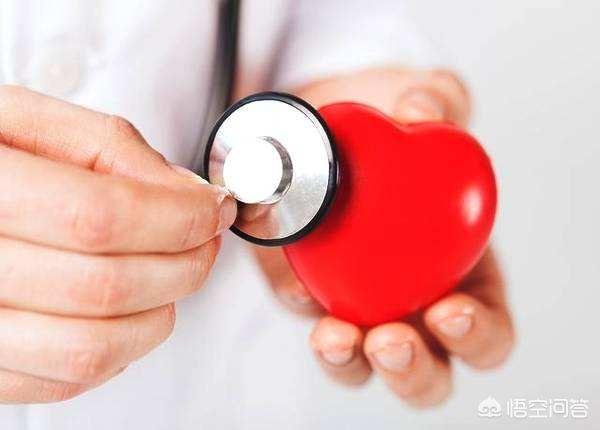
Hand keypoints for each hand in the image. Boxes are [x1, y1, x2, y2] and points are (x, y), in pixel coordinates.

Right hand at [0, 86, 235, 402]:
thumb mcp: (26, 121)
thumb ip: (109, 148)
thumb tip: (185, 193)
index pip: (101, 218)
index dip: (178, 218)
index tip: (213, 208)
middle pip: (106, 288)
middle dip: (185, 263)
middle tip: (205, 237)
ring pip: (92, 349)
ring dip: (160, 313)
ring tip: (174, 273)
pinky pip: (68, 380)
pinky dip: (122, 348)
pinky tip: (130, 308)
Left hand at [255, 68, 514, 406]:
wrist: (326, 113)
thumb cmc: (391, 120)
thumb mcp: (421, 99)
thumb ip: (438, 99)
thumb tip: (422, 108)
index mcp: (460, 271)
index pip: (486, 328)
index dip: (477, 335)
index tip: (451, 310)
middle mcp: (407, 298)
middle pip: (422, 371)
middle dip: (411, 370)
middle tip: (389, 340)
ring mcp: (352, 298)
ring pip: (356, 362)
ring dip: (347, 360)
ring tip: (334, 337)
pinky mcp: (301, 282)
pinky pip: (300, 308)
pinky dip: (298, 302)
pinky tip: (295, 283)